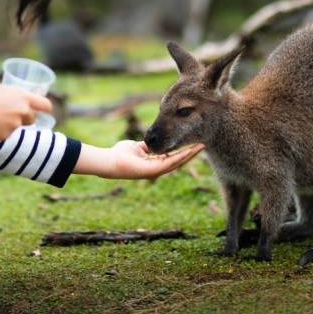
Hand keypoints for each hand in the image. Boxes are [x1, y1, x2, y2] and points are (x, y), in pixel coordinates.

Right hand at [0, 83, 51, 140]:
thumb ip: (10, 95)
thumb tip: (11, 98)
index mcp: (23, 97)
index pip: (45, 104)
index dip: (46, 108)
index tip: (45, 110)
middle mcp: (23, 111)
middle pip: (32, 118)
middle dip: (25, 118)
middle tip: (12, 114)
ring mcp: (15, 125)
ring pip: (16, 126)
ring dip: (9, 124)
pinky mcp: (6, 136)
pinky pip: (5, 134)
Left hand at [74, 140, 204, 179]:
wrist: (109, 161)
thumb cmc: (120, 154)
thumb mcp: (137, 147)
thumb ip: (146, 146)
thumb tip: (152, 142)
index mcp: (153, 164)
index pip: (172, 157)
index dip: (183, 151)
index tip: (192, 144)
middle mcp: (156, 169)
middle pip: (178, 161)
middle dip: (190, 153)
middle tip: (203, 145)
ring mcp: (155, 171)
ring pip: (177, 163)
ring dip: (190, 155)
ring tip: (200, 147)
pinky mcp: (152, 171)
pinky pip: (169, 163)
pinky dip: (180, 156)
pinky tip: (189, 151)